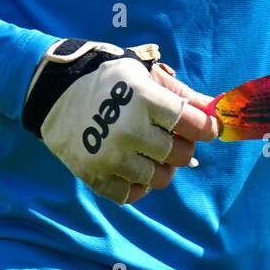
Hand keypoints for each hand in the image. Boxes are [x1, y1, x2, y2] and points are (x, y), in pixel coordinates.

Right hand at [23, 40, 217, 205]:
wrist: (55, 90)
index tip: (206, 128)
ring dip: (162, 168)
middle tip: (171, 137)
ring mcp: (111, 156)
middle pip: (180, 155)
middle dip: (183, 147)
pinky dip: (138, 185)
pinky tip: (133, 168)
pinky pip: (130, 195)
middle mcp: (130, 131)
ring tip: (151, 152)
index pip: (194, 124)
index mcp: (145, 100)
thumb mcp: (143, 74)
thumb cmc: (107, 78)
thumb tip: (214, 109)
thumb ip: (180, 93)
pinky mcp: (94, 175)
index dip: (206, 128)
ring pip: (159, 179)